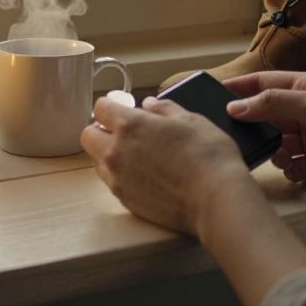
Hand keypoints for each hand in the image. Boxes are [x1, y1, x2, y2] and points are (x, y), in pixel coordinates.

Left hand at [80, 96, 252, 235]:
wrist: (216, 200)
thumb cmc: (208, 157)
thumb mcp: (191, 120)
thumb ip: (164, 109)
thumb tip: (149, 105)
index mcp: (130, 125)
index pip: (101, 107)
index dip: (112, 105)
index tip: (124, 109)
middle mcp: (116, 151)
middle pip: (89, 135)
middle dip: (101, 130)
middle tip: (124, 132)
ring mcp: (118, 179)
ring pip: (97, 160)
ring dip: (108, 153)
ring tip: (136, 155)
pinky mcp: (125, 201)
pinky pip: (112, 182)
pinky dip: (120, 175)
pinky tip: (145, 175)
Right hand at [223, 71, 305, 195]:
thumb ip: (273, 103)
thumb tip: (237, 106)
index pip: (263, 83)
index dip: (238, 88)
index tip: (212, 95)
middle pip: (267, 117)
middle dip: (254, 128)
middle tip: (237, 138)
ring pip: (277, 145)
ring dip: (274, 153)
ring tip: (283, 158)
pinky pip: (292, 166)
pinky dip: (290, 170)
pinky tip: (298, 171)